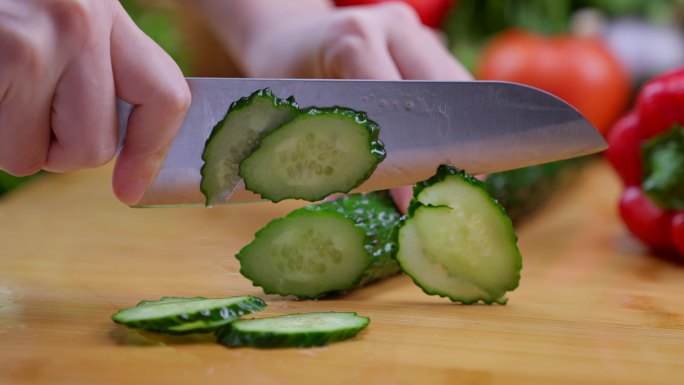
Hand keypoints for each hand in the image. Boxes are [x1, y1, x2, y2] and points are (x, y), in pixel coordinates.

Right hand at [0, 0, 189, 204]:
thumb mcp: (62, 17)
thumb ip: (98, 70)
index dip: (152, 152)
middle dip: (59, 148)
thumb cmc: (7, 11)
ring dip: (15, 142)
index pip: (165, 96)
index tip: (130, 190)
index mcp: (105, 12)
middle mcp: (79, 23)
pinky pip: (3, 150)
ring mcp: (31, 45)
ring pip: (40, 159)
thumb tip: (127, 148)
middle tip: (27, 106)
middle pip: (96, 147)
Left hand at [200, 1, 471, 211]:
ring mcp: (412, 30)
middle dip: (444, 146)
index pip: (396, 105)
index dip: (406, 155)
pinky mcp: (424, 39)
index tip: (409, 199)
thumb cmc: (283, 74)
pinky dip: (449, 118)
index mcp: (354, 38)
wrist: (288, 33)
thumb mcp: (294, 109)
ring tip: (449, 177)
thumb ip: (326, 149)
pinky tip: (446, 150)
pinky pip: (449, 82)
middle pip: (439, 92)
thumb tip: (353, 206)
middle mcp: (392, 26)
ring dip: (455, 132)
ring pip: (453, 86)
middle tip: (441, 190)